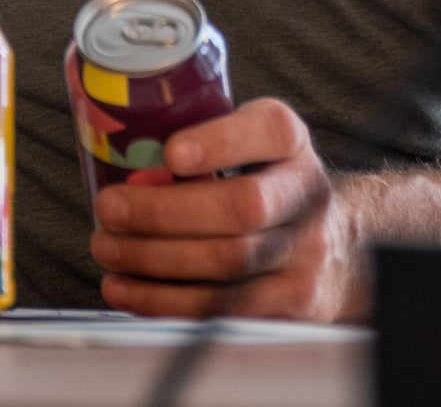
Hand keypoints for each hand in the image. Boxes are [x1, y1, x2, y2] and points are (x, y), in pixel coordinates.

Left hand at [90, 98, 362, 321]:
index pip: (269, 130)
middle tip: (109, 209)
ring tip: (107, 249)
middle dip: (163, 212)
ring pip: (228, 264)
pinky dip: (164, 302)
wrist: (333, 247)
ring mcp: (305, 255)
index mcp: (289, 142)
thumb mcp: (246, 143)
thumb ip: (197, 138)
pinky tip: (126, 289)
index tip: (170, 153)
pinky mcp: (292, 305)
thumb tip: (113, 145)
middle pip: (241, 208)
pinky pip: (223, 310)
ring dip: (154, 260)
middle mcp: (306, 195)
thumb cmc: (263, 182)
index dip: (221, 142)